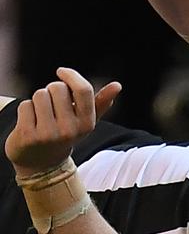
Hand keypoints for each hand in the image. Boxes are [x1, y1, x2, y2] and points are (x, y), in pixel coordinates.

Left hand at [5, 68, 121, 176]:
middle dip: (52, 91)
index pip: (83, 90)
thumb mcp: (85, 120)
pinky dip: (26, 110)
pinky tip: (30, 122)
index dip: (71, 75)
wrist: (41, 162)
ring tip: (42, 115)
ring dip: (38, 100)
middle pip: (57, 88)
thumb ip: (100, 102)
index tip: (61, 71)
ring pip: (39, 95)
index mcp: (87, 124)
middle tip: (52, 105)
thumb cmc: (64, 133)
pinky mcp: (28, 136)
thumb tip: (118, 85)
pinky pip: (25, 106)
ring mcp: (49, 134)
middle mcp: (70, 130)